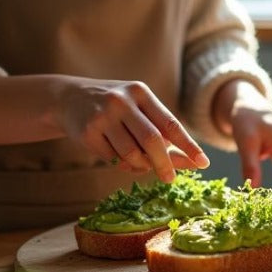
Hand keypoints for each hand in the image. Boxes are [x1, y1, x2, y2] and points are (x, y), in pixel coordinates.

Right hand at [57, 78, 208, 181]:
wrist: (68, 98)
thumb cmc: (114, 108)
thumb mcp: (138, 111)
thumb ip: (162, 133)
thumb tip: (190, 161)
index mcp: (140, 92)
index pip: (170, 123)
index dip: (188, 145)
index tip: (203, 162)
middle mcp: (122, 101)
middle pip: (152, 140)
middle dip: (164, 163)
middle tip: (171, 179)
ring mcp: (103, 116)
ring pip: (131, 153)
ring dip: (139, 164)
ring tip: (138, 162)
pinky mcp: (87, 132)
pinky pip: (111, 158)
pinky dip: (119, 163)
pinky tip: (115, 154)